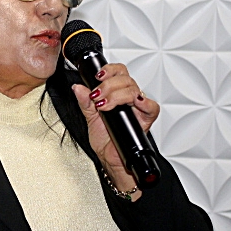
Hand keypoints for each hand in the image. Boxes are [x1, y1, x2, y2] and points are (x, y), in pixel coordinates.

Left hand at [72, 63, 159, 197]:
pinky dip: (144, 103)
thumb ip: (84, 102)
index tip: (98, 76)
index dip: (109, 70)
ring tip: (104, 105)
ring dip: (117, 94)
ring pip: (134, 89)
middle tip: (98, 96)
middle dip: (109, 85)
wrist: (111, 160)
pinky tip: (133, 104)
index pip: (118, 73)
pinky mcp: (145, 120)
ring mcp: (138, 109)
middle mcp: (129, 99)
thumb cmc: (105, 141)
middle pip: (126, 79)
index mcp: (116, 94)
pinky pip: (152, 107)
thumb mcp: (90, 119)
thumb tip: (78, 88)